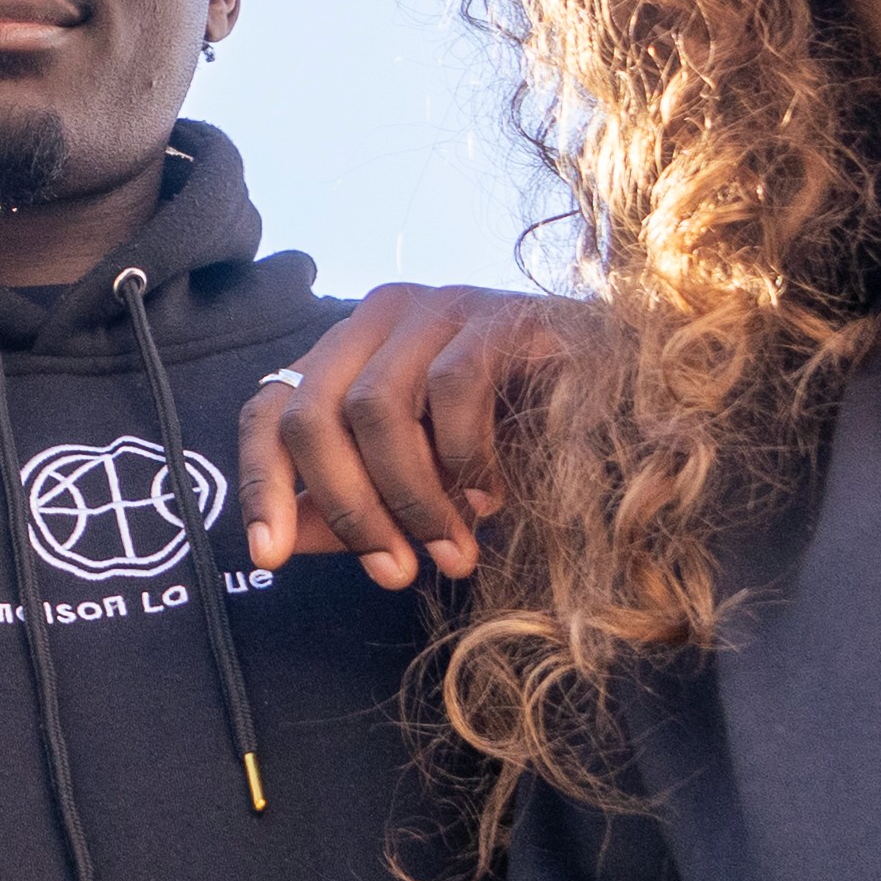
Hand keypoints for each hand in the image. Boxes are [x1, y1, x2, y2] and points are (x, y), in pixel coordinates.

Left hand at [238, 280, 586, 587]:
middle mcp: (379, 318)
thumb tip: (276, 544)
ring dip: (412, 498)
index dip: (261, 483)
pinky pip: (451, 391)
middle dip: (348, 509)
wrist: (620, 403)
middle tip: (394, 572)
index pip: (270, 408)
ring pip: (375, 408)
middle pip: (311, 414)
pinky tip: (492, 495)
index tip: (267, 558)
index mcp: (346, 353)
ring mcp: (437, 308)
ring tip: (455, 550)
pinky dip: (466, 457)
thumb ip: (348, 505)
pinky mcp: (495, 315)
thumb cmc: (509, 443)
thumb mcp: (417, 484)